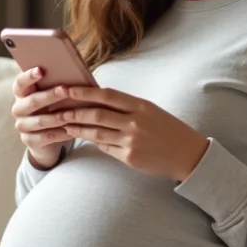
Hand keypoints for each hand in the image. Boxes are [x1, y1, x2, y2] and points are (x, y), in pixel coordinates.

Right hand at [11, 67, 74, 167]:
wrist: (49, 134)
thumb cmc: (54, 106)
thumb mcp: (53, 94)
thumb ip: (56, 83)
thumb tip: (72, 71)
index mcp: (21, 92)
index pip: (20, 82)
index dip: (29, 76)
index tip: (41, 70)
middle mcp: (18, 108)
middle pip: (32, 101)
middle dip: (50, 95)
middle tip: (66, 90)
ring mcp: (22, 125)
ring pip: (40, 121)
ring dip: (57, 117)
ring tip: (72, 114)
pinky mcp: (28, 140)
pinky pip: (44, 137)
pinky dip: (59, 134)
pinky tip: (71, 130)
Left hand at [59, 86, 209, 180]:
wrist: (188, 154)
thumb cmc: (167, 129)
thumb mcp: (150, 110)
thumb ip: (127, 106)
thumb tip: (98, 100)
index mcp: (140, 105)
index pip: (106, 95)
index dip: (84, 91)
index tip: (67, 88)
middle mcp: (135, 121)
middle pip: (97, 114)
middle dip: (74, 111)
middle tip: (58, 109)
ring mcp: (131, 140)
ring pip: (97, 132)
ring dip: (78, 128)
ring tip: (64, 124)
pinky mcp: (129, 157)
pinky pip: (105, 148)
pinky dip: (94, 142)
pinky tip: (84, 137)